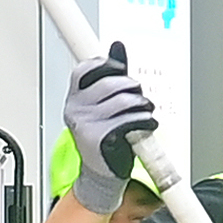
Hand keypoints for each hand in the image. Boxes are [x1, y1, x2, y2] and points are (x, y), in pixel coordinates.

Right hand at [63, 55, 158, 208]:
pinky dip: (145, 121)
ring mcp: (86, 123)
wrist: (101, 175)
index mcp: (74, 97)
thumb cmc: (105, 139)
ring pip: (122, 101)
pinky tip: (148, 124)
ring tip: (146, 110)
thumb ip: (112, 76)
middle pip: (109, 83)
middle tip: (141, 95)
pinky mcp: (99, 137)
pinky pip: (129, 120)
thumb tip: (117, 47)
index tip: (121, 69)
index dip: (107, 64)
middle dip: (132, 87)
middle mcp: (75, 108)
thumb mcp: (105, 105)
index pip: (85, 69)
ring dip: (142, 104)